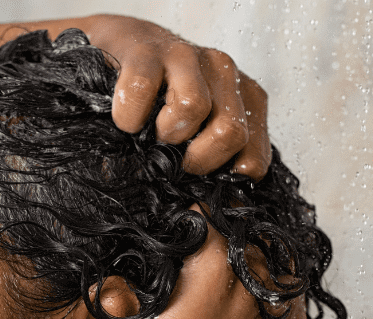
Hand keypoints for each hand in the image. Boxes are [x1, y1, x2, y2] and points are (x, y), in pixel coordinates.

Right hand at [85, 15, 269, 176]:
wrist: (118, 52)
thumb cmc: (159, 109)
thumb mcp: (196, 141)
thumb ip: (214, 174)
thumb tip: (210, 215)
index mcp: (245, 100)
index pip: (253, 160)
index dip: (220, 182)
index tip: (196, 180)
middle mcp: (224, 72)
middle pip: (230, 133)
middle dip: (196, 160)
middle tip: (174, 159)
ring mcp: (187, 55)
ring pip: (192, 106)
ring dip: (165, 133)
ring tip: (152, 134)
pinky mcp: (146, 49)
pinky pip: (141, 89)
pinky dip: (129, 115)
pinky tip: (127, 120)